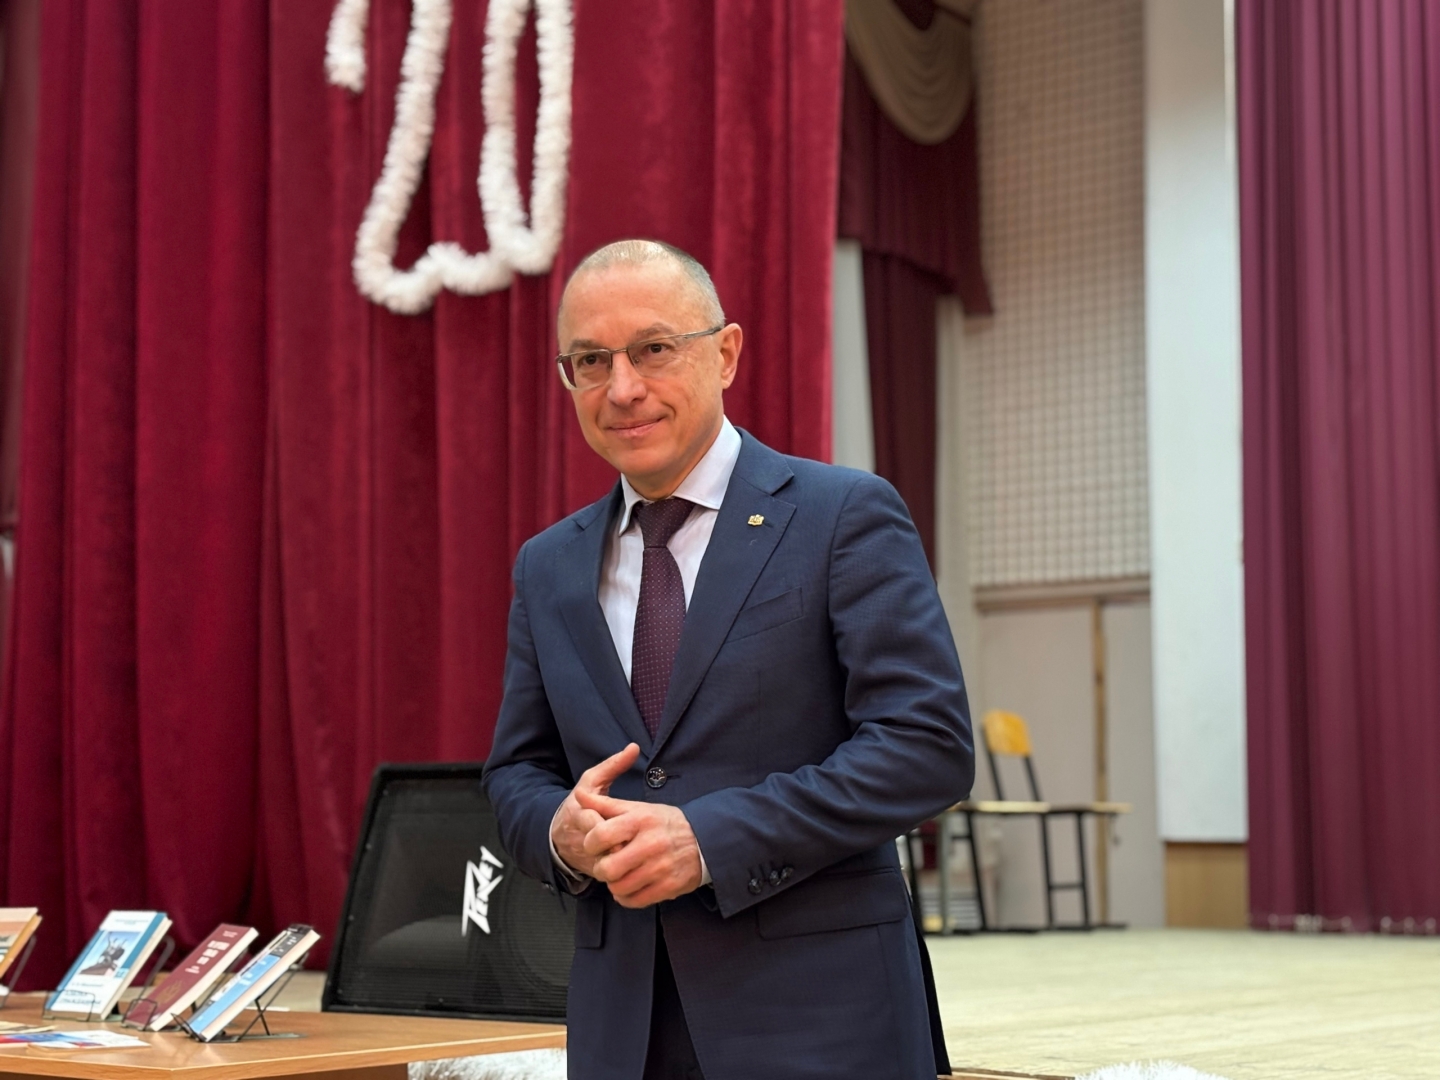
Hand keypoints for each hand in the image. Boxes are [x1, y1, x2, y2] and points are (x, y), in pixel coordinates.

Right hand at [550, 743, 640, 876]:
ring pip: (605, 865)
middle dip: (619, 847)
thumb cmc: (580, 803)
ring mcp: (585, 857)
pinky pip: (608, 876)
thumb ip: (612, 765)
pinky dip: (621, 871)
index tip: (627, 828)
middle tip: (635, 843)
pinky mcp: (591, 871)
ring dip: (622, 862)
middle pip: (601, 847)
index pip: (595, 823)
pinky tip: (636, 866)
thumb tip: (634, 747)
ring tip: (639, 856)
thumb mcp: (592, 781)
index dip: (612, 828)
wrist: (558, 834)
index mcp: (579, 814)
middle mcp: (580, 838)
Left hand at [575, 787, 703, 907]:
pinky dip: (627, 896)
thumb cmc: (665, 823)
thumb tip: (579, 797)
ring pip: (618, 888)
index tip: (596, 845)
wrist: (706, 840)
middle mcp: (650, 844)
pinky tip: (632, 885)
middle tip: (608, 864)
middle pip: (606, 868)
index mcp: (640, 820)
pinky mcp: (668, 887)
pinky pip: (634, 901)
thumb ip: (606, 805)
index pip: (600, 836)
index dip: (591, 844)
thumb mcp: (639, 809)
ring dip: (614, 884)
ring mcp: (660, 868)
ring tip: (622, 874)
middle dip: (602, 868)